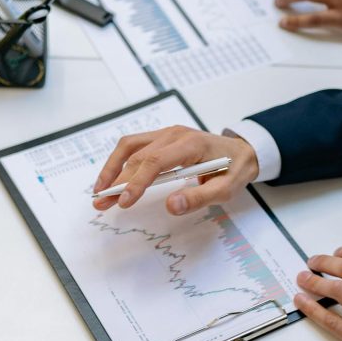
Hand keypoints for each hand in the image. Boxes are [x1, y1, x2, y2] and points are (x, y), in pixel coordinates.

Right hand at [92, 126, 258, 214]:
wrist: (242, 150)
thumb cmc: (234, 170)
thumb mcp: (226, 189)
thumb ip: (199, 197)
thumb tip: (171, 207)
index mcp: (190, 145)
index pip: (155, 161)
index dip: (136, 182)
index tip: (123, 202)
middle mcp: (174, 134)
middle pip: (137, 156)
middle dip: (117, 181)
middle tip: (101, 203)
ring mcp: (166, 133)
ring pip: (129, 147)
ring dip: (111, 168)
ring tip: (99, 191)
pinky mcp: (161, 137)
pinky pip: (134, 146)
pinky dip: (118, 161)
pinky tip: (111, 179)